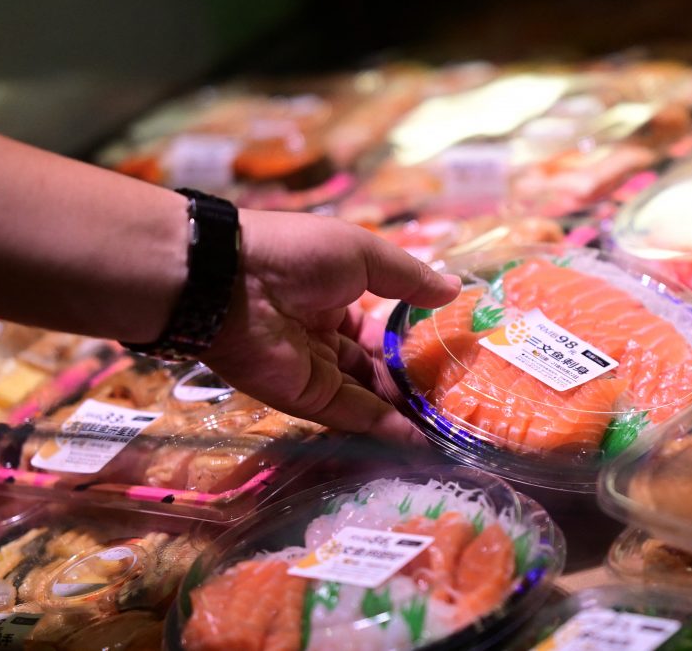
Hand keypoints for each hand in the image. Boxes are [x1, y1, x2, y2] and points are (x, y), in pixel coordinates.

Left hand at [199, 210, 459, 433]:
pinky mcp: (307, 398)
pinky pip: (353, 413)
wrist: (232, 282)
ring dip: (406, 409)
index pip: (378, 329)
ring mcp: (316, 370)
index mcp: (334, 297)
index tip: (450, 354)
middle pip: (375, 367)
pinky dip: (386, 427)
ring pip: (369, 395)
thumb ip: (409, 278)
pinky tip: (422, 438)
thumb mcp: (364, 254)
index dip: (410, 342)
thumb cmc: (298, 254)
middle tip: (458, 396)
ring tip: (451, 422)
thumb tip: (455, 289)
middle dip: (412, 381)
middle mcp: (324, 337)